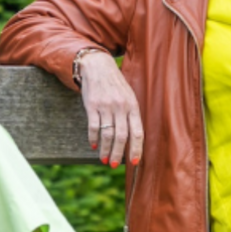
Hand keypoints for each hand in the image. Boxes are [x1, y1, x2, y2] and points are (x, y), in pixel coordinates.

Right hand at [78, 51, 142, 168]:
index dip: (136, 149)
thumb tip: (132, 140)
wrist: (98, 66)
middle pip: (122, 137)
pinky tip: (94, 146)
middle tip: (115, 165)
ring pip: (107, 134)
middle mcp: (120, 107)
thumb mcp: (128, 96)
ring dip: (106, 150)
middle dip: (119, 153)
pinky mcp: (92, 106)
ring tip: (105, 159)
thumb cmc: (115, 85)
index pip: (137, 132)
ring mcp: (106, 106)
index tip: (134, 162)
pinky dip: (93, 139)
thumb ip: (131, 115)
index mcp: (133, 106)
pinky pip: (93, 127)